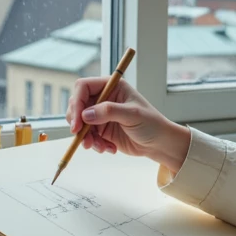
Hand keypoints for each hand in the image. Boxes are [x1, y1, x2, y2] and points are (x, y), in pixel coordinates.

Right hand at [66, 77, 189, 171]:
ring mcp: (101, 115)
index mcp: (112, 86)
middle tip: (82, 138)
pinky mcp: (101, 130)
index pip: (84, 87)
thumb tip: (86, 114)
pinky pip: (87, 136)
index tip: (77, 121)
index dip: (77, 102)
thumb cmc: (151, 124)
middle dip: (77, 123)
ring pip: (80, 123)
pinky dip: (94, 144)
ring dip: (85, 137)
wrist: (159, 143)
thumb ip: (109, 112)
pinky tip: (109, 148)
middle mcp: (104, 98)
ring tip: (99, 147)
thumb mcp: (132, 115)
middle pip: (77, 105)